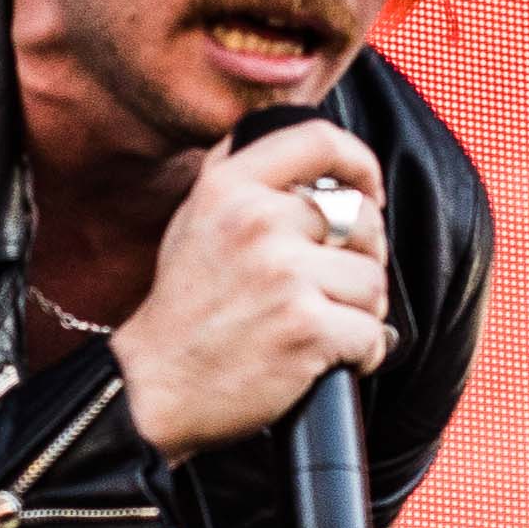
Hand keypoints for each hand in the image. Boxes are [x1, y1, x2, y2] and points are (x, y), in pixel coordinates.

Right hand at [108, 123, 390, 455]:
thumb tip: (305, 153)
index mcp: (230, 187)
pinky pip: (372, 333)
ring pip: (373, 281)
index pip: (319, 141)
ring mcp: (284, 275)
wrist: (155, 386)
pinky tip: (330, 359)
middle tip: (336, 286)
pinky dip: (363, 353)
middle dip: (364, 257)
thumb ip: (240, 175)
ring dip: (362, 311)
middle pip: (363, 220)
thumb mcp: (194, 219)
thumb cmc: (184, 306)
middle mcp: (257, 222)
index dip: (360, 165)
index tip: (368, 193)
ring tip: (325, 325)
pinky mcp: (306, 328)